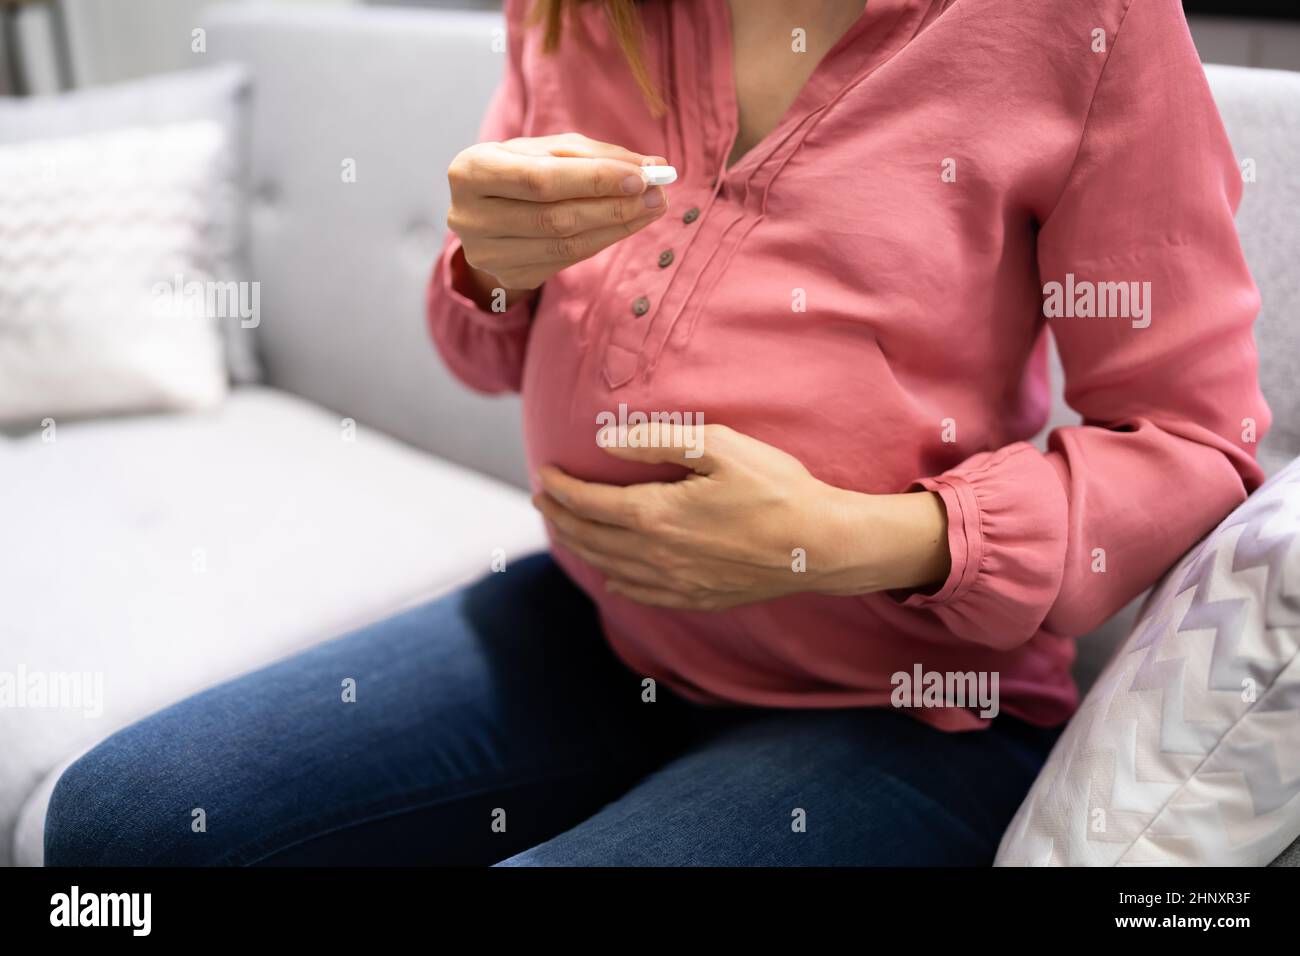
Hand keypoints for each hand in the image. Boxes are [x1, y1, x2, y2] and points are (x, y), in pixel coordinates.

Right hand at [446, 132, 668, 304]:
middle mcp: (471, 217)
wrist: (486, 211)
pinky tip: (626, 224)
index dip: (593, 180)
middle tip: (657, 193)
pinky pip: (566, 261)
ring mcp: (487, 255)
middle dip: (613, 205)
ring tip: (651, 207)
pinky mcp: (508, 276)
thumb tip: (653, 165)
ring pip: (565, 244)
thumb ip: (595, 155)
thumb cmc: (519, 170)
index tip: (640, 176)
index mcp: (471, 172)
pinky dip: (602, 240)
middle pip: (555, 218)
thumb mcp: (546, 150)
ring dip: (616, 225)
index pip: (541, 180)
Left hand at [533, 422, 950, 611]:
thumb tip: (605, 440)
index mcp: (657, 515)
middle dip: (560, 518)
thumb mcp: (720, 446)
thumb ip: (657, 441)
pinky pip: (643, 595)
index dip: (562, 489)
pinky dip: (618, 583)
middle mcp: (657, 556)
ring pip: (610, 568)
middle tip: (543, 500)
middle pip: (591, 539)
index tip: (545, 474)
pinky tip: (612, 578)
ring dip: (581, 548)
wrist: (821, 546)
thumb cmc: (777, 489)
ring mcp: (677, 583)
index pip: (590, 504)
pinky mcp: (699, 598)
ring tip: (565, 531)